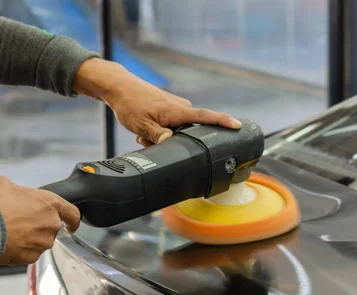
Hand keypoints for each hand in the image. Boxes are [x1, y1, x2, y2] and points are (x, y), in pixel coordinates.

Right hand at [0, 177, 80, 265]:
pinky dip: (20, 249)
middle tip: (20, 222)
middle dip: (38, 226)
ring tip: (11, 232)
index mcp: (51, 204)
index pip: (73, 213)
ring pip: (40, 241)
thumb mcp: (5, 185)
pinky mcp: (32, 257)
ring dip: (29, 238)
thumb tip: (13, 192)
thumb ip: (18, 189)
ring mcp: (43, 243)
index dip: (73, 220)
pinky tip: (8, 243)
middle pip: (51, 228)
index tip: (71, 225)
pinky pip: (29, 253)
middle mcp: (52, 225)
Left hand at [73, 58, 241, 146]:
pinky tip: (145, 130)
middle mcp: (181, 107)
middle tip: (148, 139)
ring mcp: (176, 107)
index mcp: (177, 111)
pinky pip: (171, 125)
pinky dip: (159, 130)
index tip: (238, 125)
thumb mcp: (141, 125)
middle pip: (188, 132)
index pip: (206, 117)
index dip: (223, 122)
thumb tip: (171, 145)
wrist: (119, 87)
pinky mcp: (171, 108)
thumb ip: (158, 137)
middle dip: (172, 141)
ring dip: (162, 136)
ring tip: (143, 133)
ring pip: (177, 131)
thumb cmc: (130, 103)